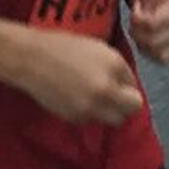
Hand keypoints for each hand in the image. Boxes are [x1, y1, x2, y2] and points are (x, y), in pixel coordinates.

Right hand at [10, 27, 148, 124]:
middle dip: (126, 104)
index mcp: (114, 66)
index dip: (127, 85)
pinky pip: (93, 121)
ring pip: (114, 120)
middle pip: (132, 109)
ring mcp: (90, 107)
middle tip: (115, 96)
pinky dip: (91, 114)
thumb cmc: (65, 47)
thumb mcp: (100, 49)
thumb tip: (128, 87)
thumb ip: (118, 69)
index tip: (116, 81)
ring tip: (95, 97)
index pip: (135, 87)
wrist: (32, 59)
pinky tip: (79, 99)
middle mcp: (106, 89)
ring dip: (109, 111)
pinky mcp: (75, 118)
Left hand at [126, 0, 168, 61]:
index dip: (137, 17)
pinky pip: (162, 58)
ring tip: (140, 27)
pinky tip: (147, 36)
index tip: (137, 5)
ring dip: (141, 41)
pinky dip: (149, 50)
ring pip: (156, 52)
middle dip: (137, 30)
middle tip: (135, 18)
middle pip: (153, 40)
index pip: (152, 23)